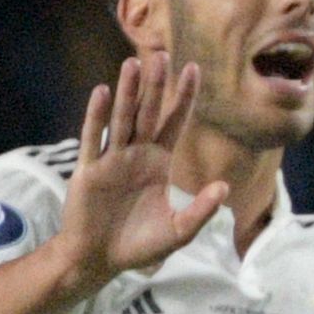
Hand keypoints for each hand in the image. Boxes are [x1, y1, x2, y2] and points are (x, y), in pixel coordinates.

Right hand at [54, 52, 227, 292]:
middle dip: (155, 85)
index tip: (194, 68)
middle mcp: (136, 155)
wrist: (99, 260)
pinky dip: (98, 116)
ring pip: (122, 119)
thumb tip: (224, 187)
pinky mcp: (90, 171)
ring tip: (133, 63)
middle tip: (161, 54)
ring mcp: (111, 160)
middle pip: (148, 113)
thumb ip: (201, 210)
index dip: (183, 98)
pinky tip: (103, 92)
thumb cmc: (138, 245)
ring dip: (128, 92)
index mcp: (158, 163)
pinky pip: (94, 139)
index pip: (174, 122)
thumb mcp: (178, 231)